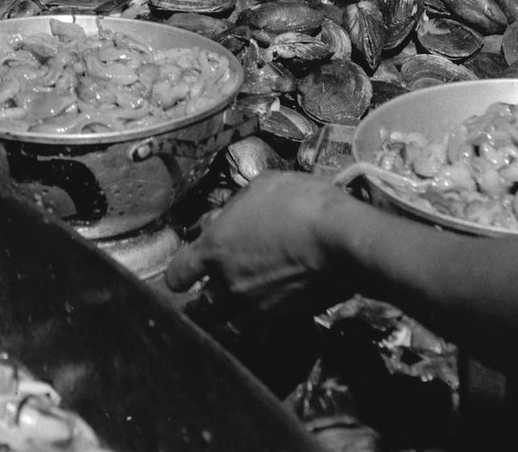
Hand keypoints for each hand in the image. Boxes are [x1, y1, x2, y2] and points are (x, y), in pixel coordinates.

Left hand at [165, 172, 342, 310]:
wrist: (340, 242)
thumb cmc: (298, 204)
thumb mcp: (262, 187)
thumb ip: (238, 206)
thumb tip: (229, 215)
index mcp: (214, 250)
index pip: (177, 274)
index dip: (178, 274)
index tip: (185, 270)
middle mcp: (228, 285)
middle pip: (202, 306)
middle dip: (206, 296)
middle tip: (217, 283)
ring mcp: (256, 308)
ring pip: (230, 323)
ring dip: (231, 313)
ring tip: (243, 298)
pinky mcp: (285, 321)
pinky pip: (263, 330)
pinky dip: (262, 322)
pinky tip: (272, 305)